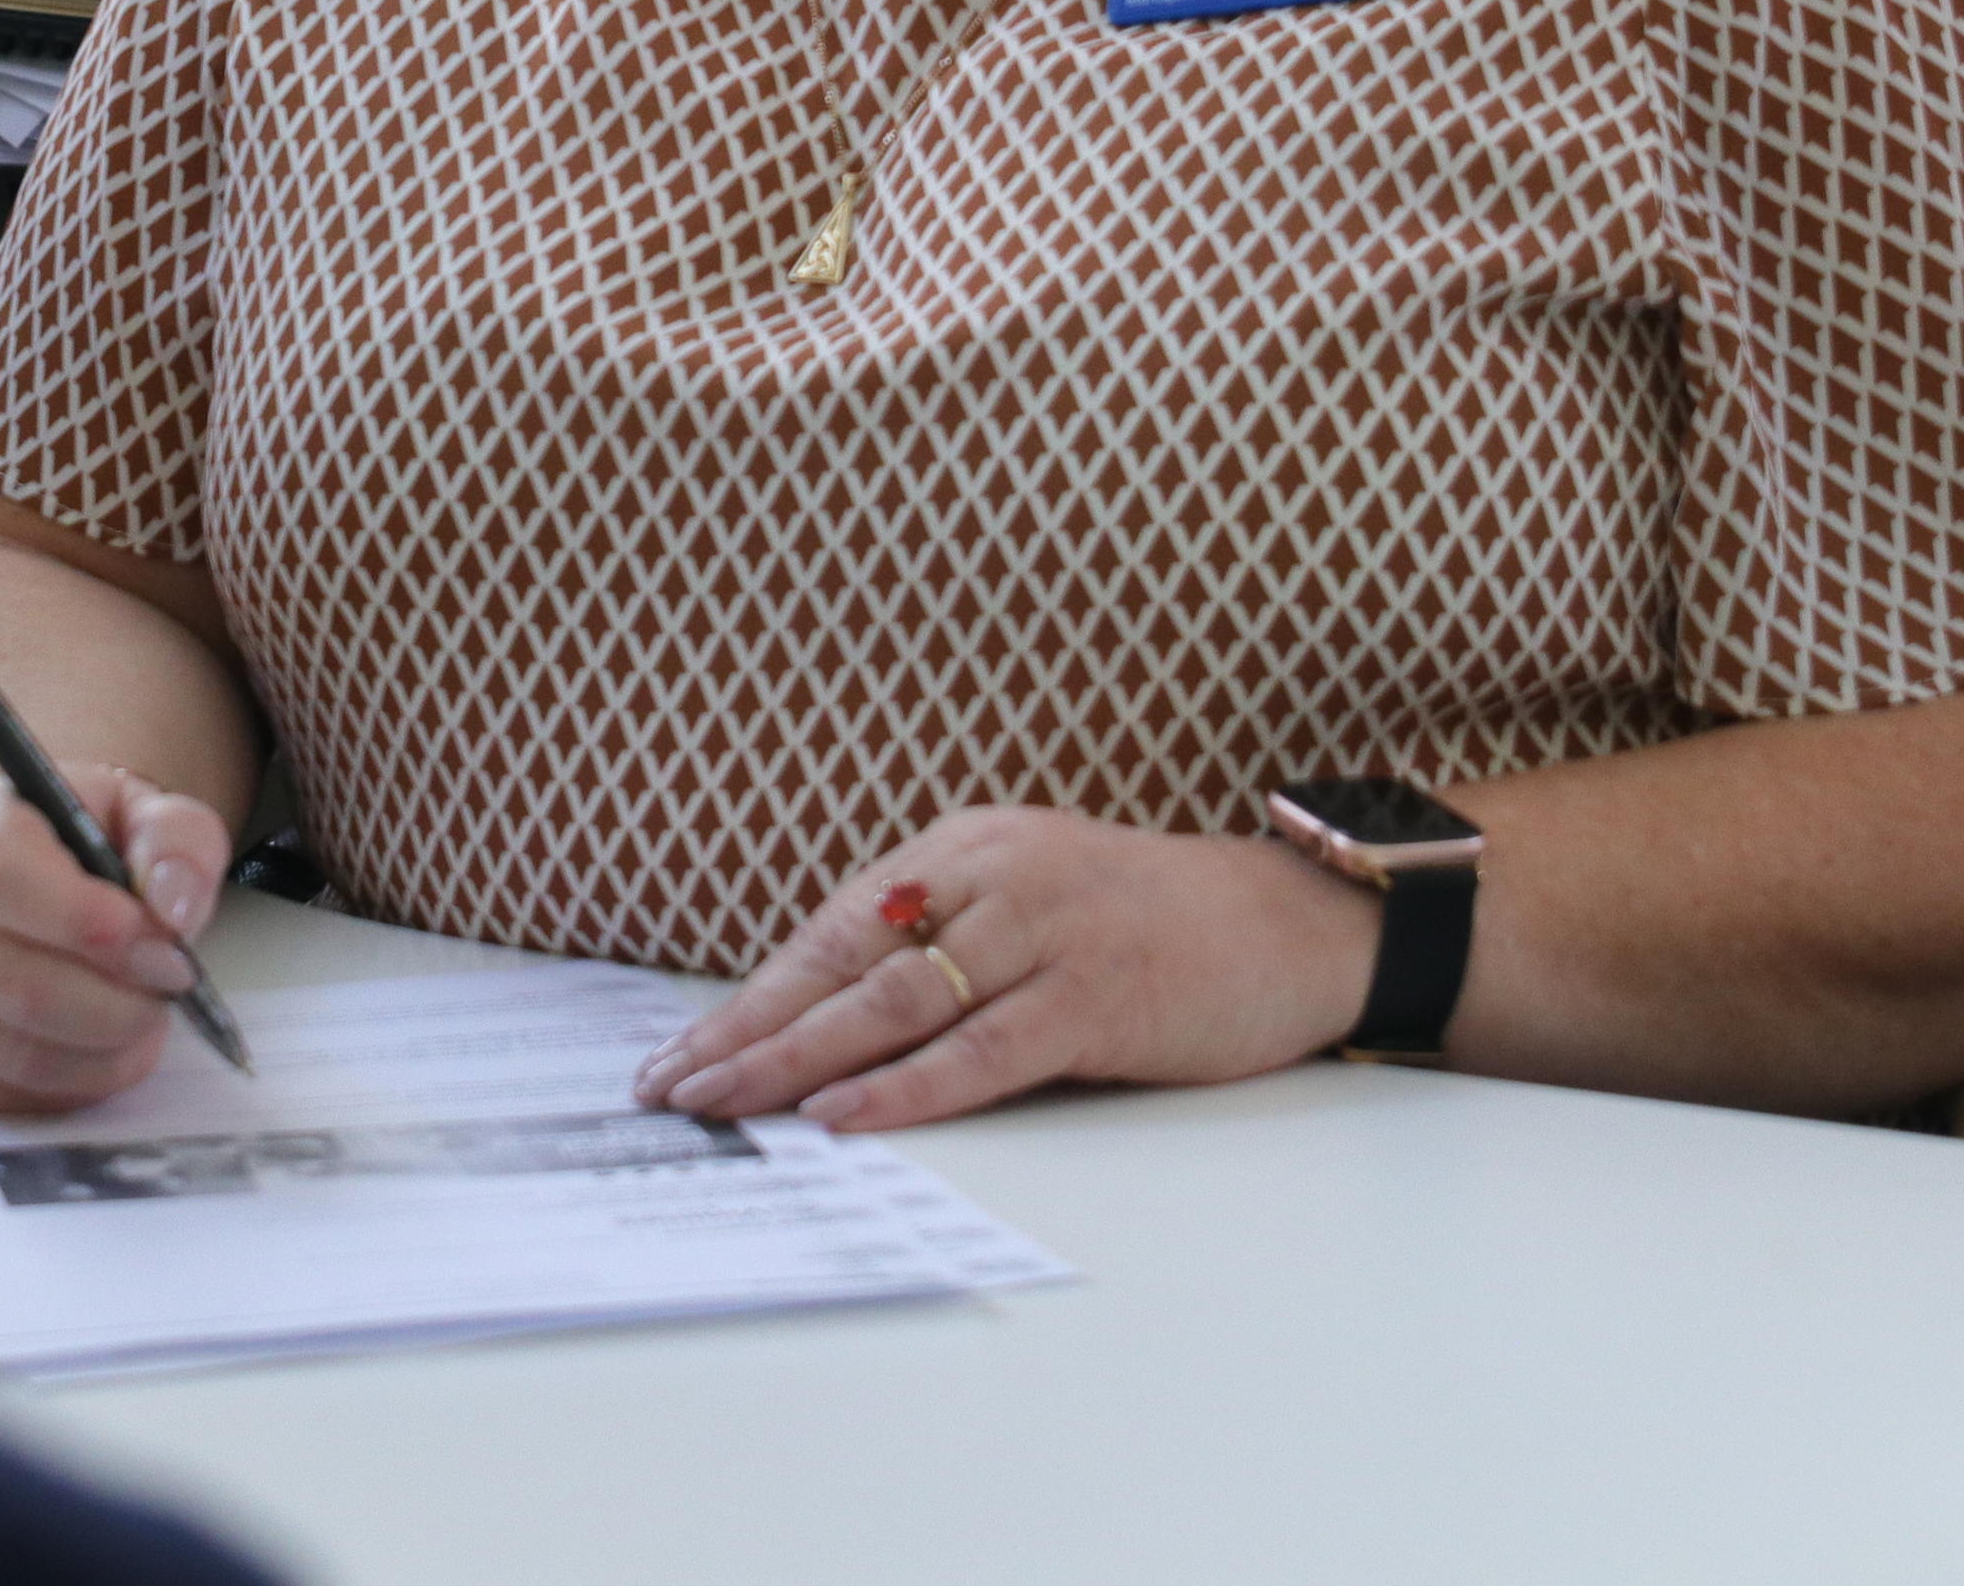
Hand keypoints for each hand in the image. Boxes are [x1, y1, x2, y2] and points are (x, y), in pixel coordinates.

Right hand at [0, 765, 229, 1114]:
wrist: (18, 870)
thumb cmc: (81, 843)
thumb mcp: (141, 812)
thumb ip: (174, 842)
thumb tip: (173, 908)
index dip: (86, 924)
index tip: (162, 946)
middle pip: (18, 987)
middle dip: (120, 1004)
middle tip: (171, 988)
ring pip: (18, 1053)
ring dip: (107, 1048)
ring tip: (145, 1014)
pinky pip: (11, 1091)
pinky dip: (80, 1079)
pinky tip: (105, 1043)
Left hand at [629, 806, 1381, 1131]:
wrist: (1293, 920)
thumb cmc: (1149, 926)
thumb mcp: (1028, 906)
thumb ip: (943, 947)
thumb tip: (827, 1028)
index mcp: (963, 851)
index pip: (830, 931)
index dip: (751, 996)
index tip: (680, 1052)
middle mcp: (993, 877)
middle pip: (843, 963)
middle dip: (748, 1031)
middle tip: (670, 1086)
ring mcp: (1045, 930)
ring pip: (895, 1003)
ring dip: (799, 1059)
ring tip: (727, 1101)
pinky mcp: (1097, 994)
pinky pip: (982, 1049)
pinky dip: (907, 1085)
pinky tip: (845, 1113)